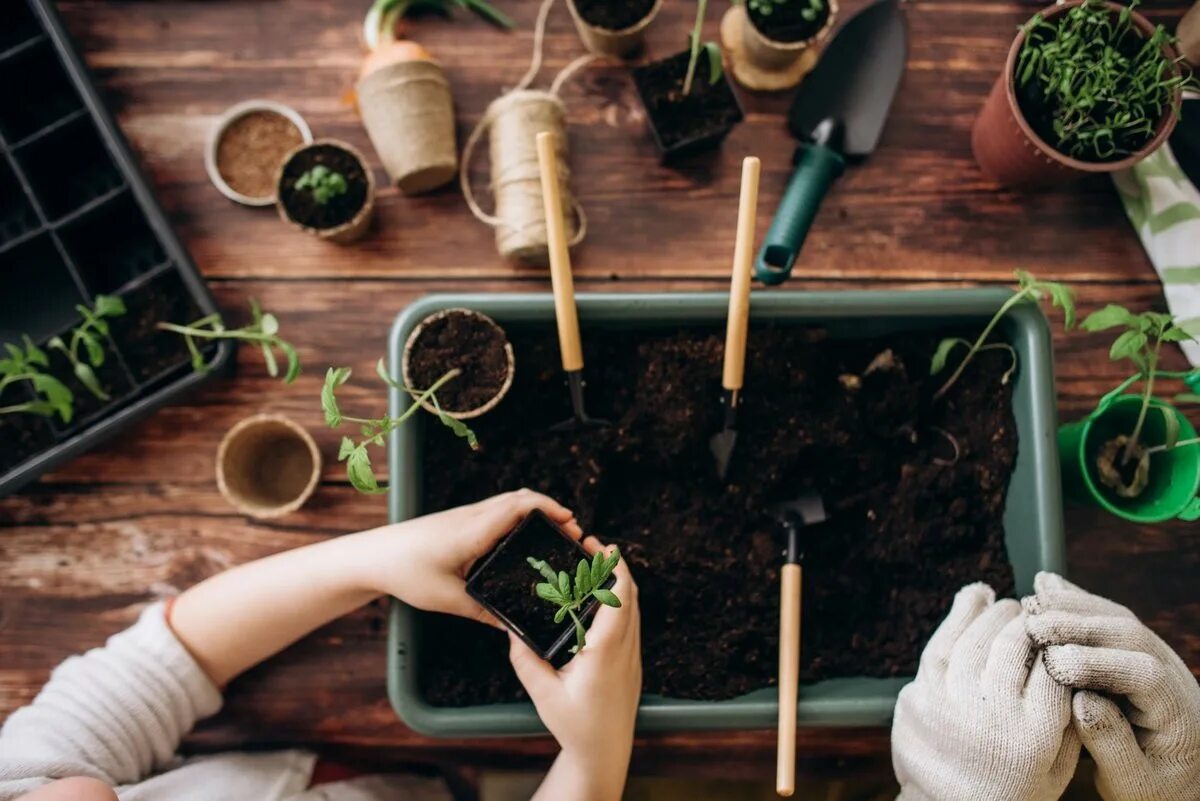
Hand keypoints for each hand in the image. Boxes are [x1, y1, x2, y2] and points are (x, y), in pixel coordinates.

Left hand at [358, 489, 582, 625]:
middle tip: (571, 532)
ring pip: (508, 502)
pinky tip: (521, 540)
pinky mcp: (459, 522)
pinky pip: (496, 511)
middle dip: (550, 510)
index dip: (549, 509)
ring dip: (534, 512)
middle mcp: (472, 516)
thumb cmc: (405, 572)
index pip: (519, 506)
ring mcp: (465, 516)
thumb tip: (513, 627)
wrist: (373, 556)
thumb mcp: (448, 599)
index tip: (571, 523)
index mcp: (474, 530)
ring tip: (553, 534)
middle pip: (519, 499)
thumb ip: (484, 612)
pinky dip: (517, 517)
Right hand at [508, 538, 640, 800]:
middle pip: (630, 596)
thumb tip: (512, 631)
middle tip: (592, 546)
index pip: (619, 600)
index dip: (615, 569)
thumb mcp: (543, 694)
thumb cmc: (576, 726)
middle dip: (615, 566)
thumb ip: (526, 660)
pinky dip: (619, 602)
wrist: (604, 752)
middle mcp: (624, 650)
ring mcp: (632, 655)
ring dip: (618, 583)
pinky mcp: (632, 662)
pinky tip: (600, 598)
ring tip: (594, 565)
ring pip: (633, 608)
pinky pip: (631, 622)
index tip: (603, 546)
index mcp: (605, 652)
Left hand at [892, 583, 1078, 800]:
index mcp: (1033, 735)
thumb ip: (1069, 718)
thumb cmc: (1012, 790)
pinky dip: (956, 618)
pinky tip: (971, 599)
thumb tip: (1073, 661)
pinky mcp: (918, 698)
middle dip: (1025, 622)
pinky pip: (939, 646)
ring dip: (991, 613)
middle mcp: (991, 715)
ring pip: (974, 639)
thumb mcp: (1058, 767)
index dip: (1058, 643)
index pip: (1054, 668)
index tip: (1060, 631)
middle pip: (1014, 646)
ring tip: (1003, 602)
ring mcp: (949, 704)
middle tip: (1031, 612)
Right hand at [1024, 572, 1199, 800]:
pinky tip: (1047, 587)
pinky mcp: (1138, 652)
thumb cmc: (1155, 790)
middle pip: (1131, 635)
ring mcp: (1160, 659)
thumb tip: (1080, 699)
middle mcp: (1175, 678)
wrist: (1180, 783)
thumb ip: (1111, 743)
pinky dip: (1077, 601)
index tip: (1054, 665)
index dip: (1098, 664)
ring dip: (1074, 605)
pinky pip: (1109, 617)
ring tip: (1032, 600)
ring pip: (1119, 618)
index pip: (1145, 675)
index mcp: (1179, 715)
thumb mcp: (1135, 783)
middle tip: (1032, 624)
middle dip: (1079, 625)